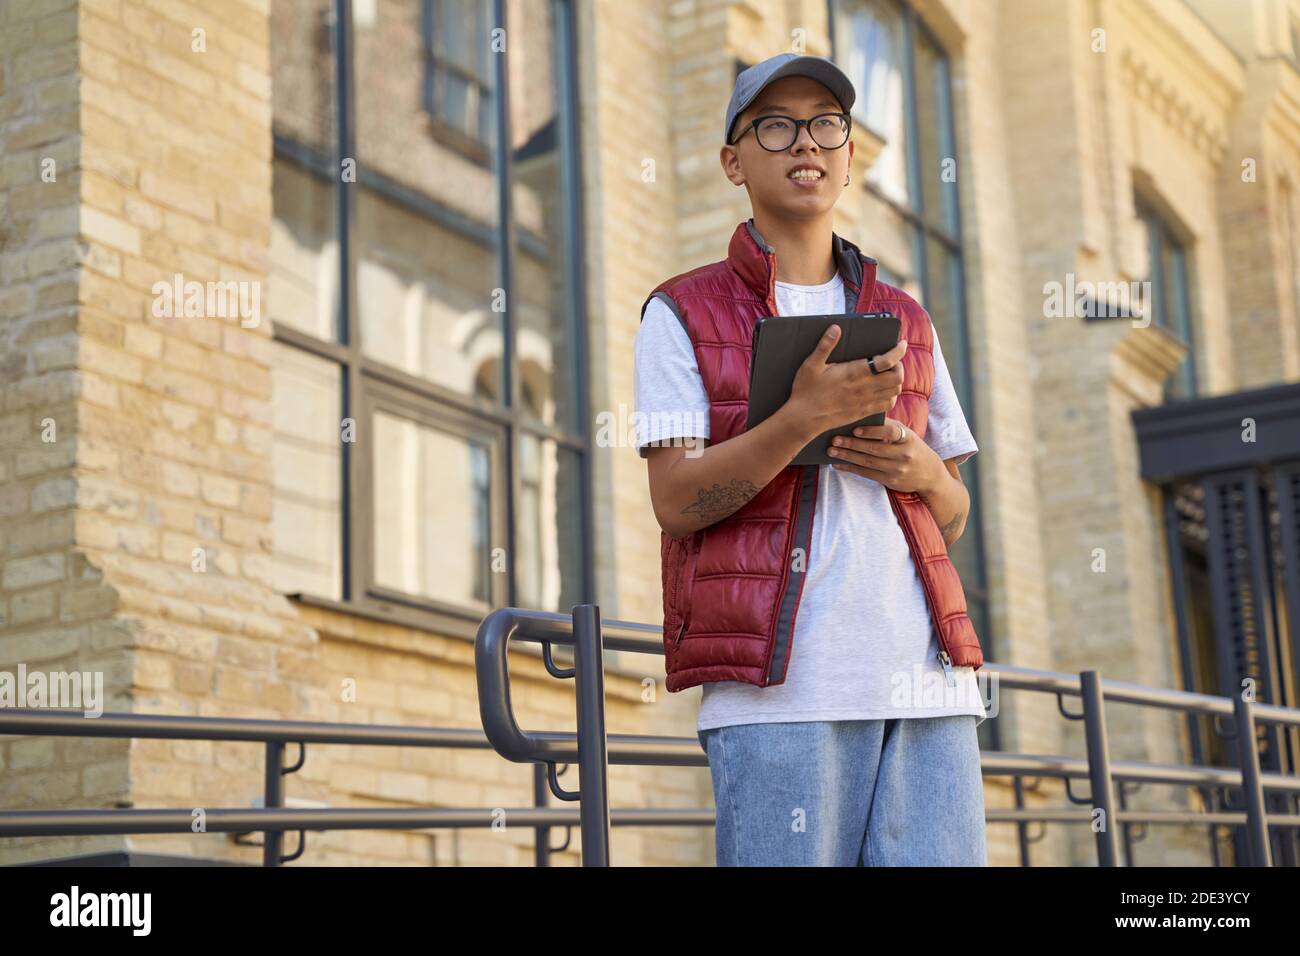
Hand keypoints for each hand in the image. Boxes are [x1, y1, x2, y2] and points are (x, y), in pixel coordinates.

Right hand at [787, 326, 906, 438]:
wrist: (804, 418)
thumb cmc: (806, 391)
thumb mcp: (811, 364)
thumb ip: (825, 345)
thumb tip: (835, 328)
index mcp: (854, 372)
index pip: (887, 360)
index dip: (899, 350)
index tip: (901, 344)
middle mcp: (864, 387)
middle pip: (897, 376)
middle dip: (900, 365)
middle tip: (893, 360)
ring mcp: (865, 401)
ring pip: (895, 391)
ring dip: (897, 380)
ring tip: (889, 373)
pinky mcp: (864, 412)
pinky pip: (888, 405)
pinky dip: (891, 396)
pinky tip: (883, 390)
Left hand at [826, 416, 942, 493]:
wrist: (930, 474)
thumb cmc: (912, 448)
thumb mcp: (907, 435)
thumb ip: (888, 427)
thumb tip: (861, 417)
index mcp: (908, 439)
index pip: (891, 433)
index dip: (872, 431)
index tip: (855, 430)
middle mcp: (904, 455)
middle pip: (875, 449)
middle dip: (852, 444)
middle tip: (834, 439)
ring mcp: (897, 470)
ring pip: (868, 463)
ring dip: (847, 456)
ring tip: (831, 451)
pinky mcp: (890, 481)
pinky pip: (866, 474)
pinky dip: (850, 468)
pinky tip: (838, 463)